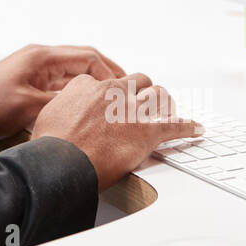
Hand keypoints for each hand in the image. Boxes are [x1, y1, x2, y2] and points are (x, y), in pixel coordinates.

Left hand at [0, 44, 124, 139]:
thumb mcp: (29, 106)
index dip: (109, 72)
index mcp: (42, 57)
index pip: (87, 57)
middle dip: (107, 73)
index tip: (122, 88)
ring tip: (113, 96)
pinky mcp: (33, 79)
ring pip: (75, 69)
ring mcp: (37, 67)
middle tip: (126, 88)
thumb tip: (91, 105)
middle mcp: (41, 57)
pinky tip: (90, 101)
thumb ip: (62, 102)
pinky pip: (63, 79)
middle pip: (84, 58)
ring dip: (94, 80)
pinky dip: (79, 87)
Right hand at [31, 73, 203, 189]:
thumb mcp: (48, 116)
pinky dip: (189, 127)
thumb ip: (63, 108)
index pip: (107, 82)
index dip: (113, 94)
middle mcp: (112, 93)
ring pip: (158, 95)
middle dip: (142, 92)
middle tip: (144, 104)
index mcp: (88, 87)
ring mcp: (132, 110)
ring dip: (164, 104)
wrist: (61, 164)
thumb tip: (62, 114)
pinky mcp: (148, 132)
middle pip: (137, 81)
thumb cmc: (51, 146)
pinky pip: (176, 126)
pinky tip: (196, 129)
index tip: (114, 103)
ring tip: (167, 111)